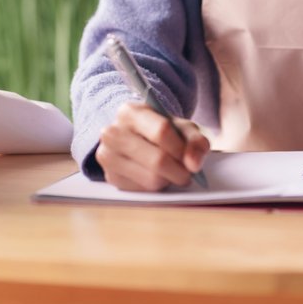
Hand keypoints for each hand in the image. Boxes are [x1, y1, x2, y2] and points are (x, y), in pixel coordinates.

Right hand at [95, 102, 209, 191]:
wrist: (133, 136)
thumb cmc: (159, 131)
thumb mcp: (180, 127)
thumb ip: (195, 141)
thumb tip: (193, 164)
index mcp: (130, 112)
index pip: (162, 131)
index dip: (182, 149)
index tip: (192, 159)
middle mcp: (113, 133)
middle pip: (157, 160)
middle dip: (179, 171)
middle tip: (187, 173)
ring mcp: (107, 156)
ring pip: (151, 179)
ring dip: (168, 180)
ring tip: (171, 172)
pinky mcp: (110, 177)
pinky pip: (142, 191)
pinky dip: (155, 188)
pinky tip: (156, 176)